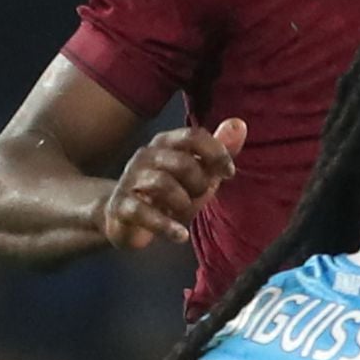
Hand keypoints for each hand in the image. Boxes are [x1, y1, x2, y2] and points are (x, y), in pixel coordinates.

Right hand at [102, 118, 245, 248]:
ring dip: (183, 203)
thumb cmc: (171, 192)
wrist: (127, 218)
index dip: (217, 153)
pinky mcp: (120, 206)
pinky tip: (180, 235)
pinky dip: (166, 226)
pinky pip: (142, 212)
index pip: (194, 136)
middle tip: (198, 196)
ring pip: (162, 184)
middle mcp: (146, 155)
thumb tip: (239, 124)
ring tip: (184, 212)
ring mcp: (130, 179)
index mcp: (167, 142)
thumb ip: (220, 150)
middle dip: (199, 184)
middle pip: (182, 162)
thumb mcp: (200, 172)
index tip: (229, 173)